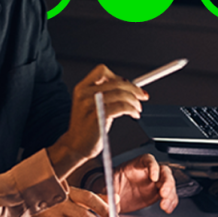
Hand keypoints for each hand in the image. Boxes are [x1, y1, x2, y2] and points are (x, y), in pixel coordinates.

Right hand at [47, 65, 148, 179]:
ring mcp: (90, 105)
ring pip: (121, 94)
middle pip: (116, 82)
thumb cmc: (85, 127)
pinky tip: (134, 114)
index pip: (102, 71)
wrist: (75, 146)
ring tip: (137, 108)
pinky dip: (132, 109)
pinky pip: (121, 107)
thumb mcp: (91, 105)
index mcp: (81, 88)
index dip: (118, 76)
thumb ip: (105, 94)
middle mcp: (84, 94)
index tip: (128, 84)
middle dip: (134, 89)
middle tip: (142, 95)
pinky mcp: (98, 116)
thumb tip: (128, 87)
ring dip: (134, 101)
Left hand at [89, 154, 178, 213]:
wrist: (111, 196)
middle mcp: (148, 172)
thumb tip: (113, 200)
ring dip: (170, 195)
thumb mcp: (106, 185)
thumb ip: (109, 191)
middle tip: (163, 193)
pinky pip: (169, 197)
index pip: (148, 160)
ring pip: (169, 184)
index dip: (153, 167)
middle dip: (167, 182)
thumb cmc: (110, 184)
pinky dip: (170, 203)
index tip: (154, 177)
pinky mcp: (157, 194)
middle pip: (164, 171)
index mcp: (136, 165)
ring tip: (165, 205)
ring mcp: (154, 183)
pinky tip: (167, 208)